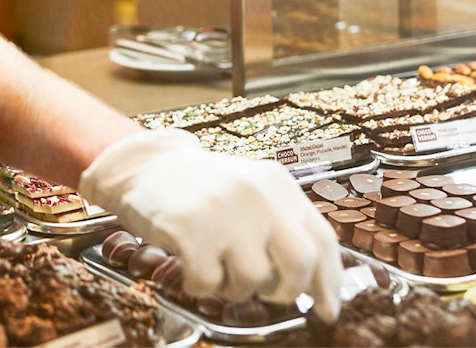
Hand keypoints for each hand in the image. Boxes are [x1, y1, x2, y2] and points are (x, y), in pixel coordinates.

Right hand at [78, 128, 341, 320]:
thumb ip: (281, 226)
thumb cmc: (201, 188)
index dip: (329, 281)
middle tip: (270, 294)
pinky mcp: (191, 230)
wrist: (145, 165)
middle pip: (300, 263)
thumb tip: (313, 285)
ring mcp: (224, 211)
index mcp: (277, 184)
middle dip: (287, 290)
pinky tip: (189, 262)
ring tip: (216, 264)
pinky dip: (198, 284)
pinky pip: (208, 285)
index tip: (328, 310)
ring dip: (233, 287)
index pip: (322, 238)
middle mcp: (257, 195)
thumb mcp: (249, 192)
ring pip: (253, 281)